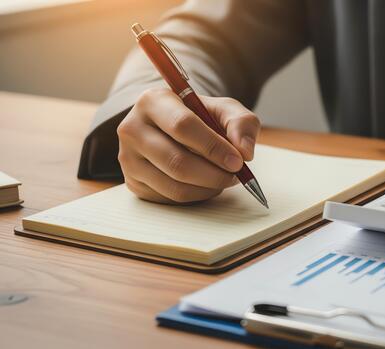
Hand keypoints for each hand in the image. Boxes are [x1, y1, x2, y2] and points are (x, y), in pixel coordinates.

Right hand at [117, 88, 259, 203]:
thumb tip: (245, 151)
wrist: (171, 128)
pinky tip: (206, 184)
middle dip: (214, 174)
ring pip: (174, 186)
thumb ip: (241, 123)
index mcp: (152, 101)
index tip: (238, 161)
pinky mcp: (133, 183)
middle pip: (177, 162)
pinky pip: (170, 199)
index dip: (214, 147)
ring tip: (224, 178)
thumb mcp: (223, 109)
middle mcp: (132, 129)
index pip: (182, 127)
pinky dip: (196, 196)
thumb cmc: (199, 117)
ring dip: (208, 188)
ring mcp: (128, 159)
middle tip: (236, 175)